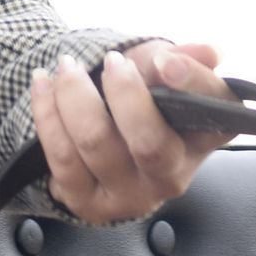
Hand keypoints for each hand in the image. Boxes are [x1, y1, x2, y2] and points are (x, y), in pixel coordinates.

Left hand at [29, 40, 233, 223]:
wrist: (102, 130)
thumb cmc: (140, 96)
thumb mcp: (161, 69)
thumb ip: (183, 58)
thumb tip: (209, 52)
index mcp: (204, 136)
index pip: (212, 112)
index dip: (192, 85)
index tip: (165, 61)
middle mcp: (173, 175)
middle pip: (149, 143)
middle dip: (123, 94)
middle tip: (111, 60)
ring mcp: (131, 196)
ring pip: (96, 144)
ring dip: (73, 95)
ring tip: (67, 66)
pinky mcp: (89, 204)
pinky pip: (62, 158)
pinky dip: (47, 114)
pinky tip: (42, 85)